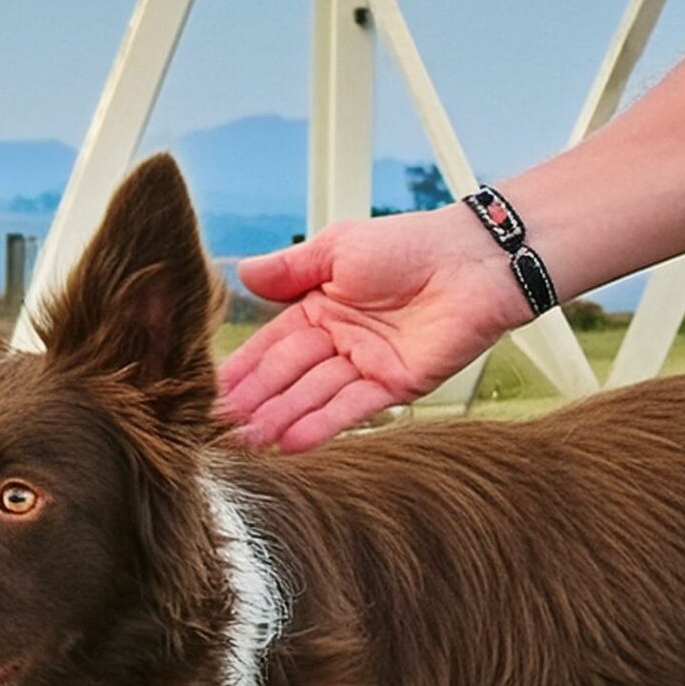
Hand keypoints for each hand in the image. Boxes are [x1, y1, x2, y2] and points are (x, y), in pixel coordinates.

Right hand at [217, 209, 528, 450]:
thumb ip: (289, 269)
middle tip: (220, 428)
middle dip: (254, 401)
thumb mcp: (337, 247)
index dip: (243, 368)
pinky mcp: (395, 385)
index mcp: (320, 308)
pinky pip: (352, 407)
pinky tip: (291, 442)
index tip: (211, 393)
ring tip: (247, 441)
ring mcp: (366, 365)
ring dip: (280, 419)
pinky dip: (322, 425)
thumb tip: (239, 274)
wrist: (473, 259)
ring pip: (314, 396)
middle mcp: (339, 341)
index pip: (272, 344)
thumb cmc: (410, 243)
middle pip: (288, 376)